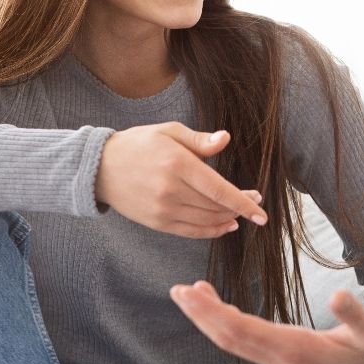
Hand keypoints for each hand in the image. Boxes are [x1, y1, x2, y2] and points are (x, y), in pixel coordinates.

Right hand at [95, 123, 268, 237]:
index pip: (219, 189)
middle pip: (216, 207)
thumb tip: (225, 139)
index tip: (263, 212)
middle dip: (240, 207)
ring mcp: (163, 210)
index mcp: (178, 164)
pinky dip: (211, 231)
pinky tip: (224, 225)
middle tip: (255, 202)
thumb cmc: (139, 144)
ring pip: (206, 221)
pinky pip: (191, 231)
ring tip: (240, 213)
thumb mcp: (169, 131)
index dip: (244, 203)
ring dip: (228, 219)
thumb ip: (200, 140)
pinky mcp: (157, 222)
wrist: (100, 168)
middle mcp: (171, 190)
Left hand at [170, 281, 363, 363]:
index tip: (192, 291)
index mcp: (297, 350)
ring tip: (190, 297)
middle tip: (177, 291)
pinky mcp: (288, 361)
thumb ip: (356, 316)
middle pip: (231, 339)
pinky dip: (228, 325)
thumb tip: (338, 296)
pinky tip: (222, 312)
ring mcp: (284, 363)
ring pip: (236, 343)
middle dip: (201, 315)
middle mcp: (284, 360)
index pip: (243, 330)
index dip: (214, 311)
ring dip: (210, 321)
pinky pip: (248, 345)